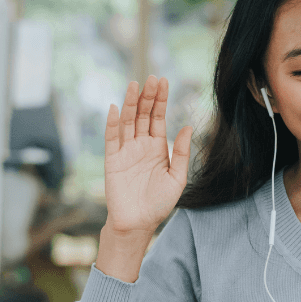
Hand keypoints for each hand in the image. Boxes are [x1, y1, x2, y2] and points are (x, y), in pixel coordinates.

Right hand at [103, 75, 192, 234]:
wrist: (138, 223)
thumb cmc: (159, 203)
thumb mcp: (177, 178)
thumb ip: (182, 153)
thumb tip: (188, 127)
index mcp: (157, 147)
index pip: (158, 118)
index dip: (160, 100)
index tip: (164, 81)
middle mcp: (141, 145)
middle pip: (143, 115)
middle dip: (148, 96)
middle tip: (152, 78)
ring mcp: (125, 151)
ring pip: (128, 122)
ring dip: (130, 103)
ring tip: (134, 85)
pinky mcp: (112, 160)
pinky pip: (112, 138)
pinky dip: (113, 123)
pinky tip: (116, 108)